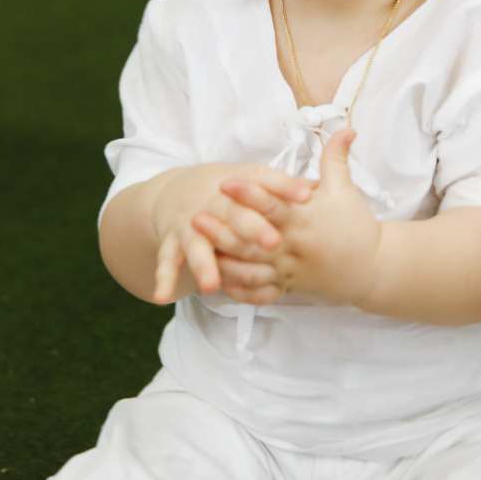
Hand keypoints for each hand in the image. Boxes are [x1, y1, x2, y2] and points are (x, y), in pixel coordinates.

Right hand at [151, 163, 314, 304]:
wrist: (177, 191)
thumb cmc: (228, 190)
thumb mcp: (252, 180)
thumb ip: (282, 188)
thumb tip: (318, 189)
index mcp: (236, 182)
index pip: (263, 180)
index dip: (284, 187)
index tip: (307, 196)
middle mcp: (211, 201)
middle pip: (233, 215)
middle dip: (250, 228)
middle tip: (272, 243)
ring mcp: (189, 223)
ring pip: (197, 244)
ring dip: (203, 263)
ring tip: (211, 285)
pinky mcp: (171, 241)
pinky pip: (167, 262)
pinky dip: (163, 279)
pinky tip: (162, 298)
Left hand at [193, 129, 383, 306]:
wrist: (373, 268)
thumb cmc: (357, 226)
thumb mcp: (346, 190)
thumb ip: (336, 158)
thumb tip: (345, 126)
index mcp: (304, 219)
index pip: (272, 205)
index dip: (248, 193)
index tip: (226, 182)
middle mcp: (293, 246)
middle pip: (252, 241)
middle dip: (223, 230)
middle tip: (196, 217)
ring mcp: (289, 270)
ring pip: (250, 270)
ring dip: (223, 261)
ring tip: (199, 249)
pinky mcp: (289, 287)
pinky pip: (259, 293)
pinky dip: (237, 289)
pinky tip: (219, 277)